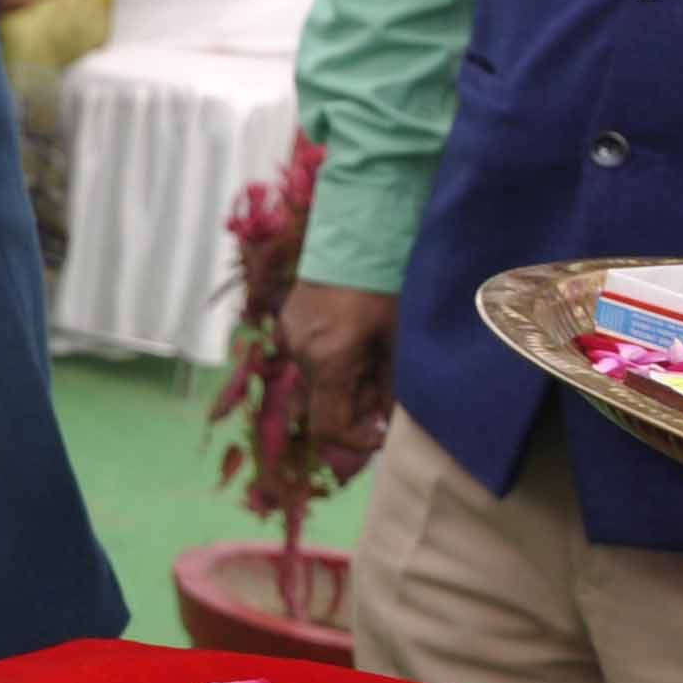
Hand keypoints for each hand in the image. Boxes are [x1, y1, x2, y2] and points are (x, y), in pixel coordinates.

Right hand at [284, 279, 399, 456]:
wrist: (352, 240)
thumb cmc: (381, 290)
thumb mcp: (395, 342)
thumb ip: (389, 386)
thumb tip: (384, 419)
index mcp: (328, 362)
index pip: (327, 426)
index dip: (353, 441)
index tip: (379, 434)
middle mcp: (301, 354)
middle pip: (320, 404)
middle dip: (352, 405)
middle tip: (382, 383)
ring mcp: (289, 337)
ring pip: (314, 380)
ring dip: (341, 382)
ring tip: (369, 356)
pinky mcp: (286, 323)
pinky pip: (306, 356)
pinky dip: (328, 361)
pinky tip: (349, 337)